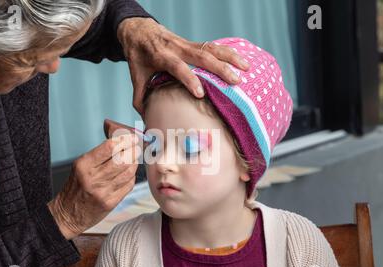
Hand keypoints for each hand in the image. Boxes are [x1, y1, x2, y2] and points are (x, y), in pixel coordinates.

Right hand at [48, 134, 138, 238]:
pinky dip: (131, 177)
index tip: (130, 137)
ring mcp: (103, 191)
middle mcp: (93, 178)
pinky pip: (128, 185)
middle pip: (122, 159)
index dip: (124, 140)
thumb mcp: (80, 167)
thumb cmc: (75, 188)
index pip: (109, 147)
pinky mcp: (111, 202)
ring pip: (128, 172)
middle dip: (133, 150)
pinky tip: (129, 173)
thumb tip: (120, 142)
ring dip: (134, 163)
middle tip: (136, 146)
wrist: (68, 215)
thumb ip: (99, 155)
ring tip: (134, 159)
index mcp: (84, 165)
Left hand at [117, 17, 249, 112]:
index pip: (177, 66)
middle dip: (220, 68)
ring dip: (230, 57)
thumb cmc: (138, 57)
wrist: (138, 31)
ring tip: (247, 68)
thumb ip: (140, 98)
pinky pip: (213, 46)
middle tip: (235, 82)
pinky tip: (242, 60)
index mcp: (161, 56)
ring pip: (211, 48)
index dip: (189, 79)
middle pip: (201, 55)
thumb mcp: (136, 76)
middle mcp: (176, 48)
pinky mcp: (193, 43)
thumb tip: (147, 120)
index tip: (201, 94)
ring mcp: (186, 44)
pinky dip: (228, 52)